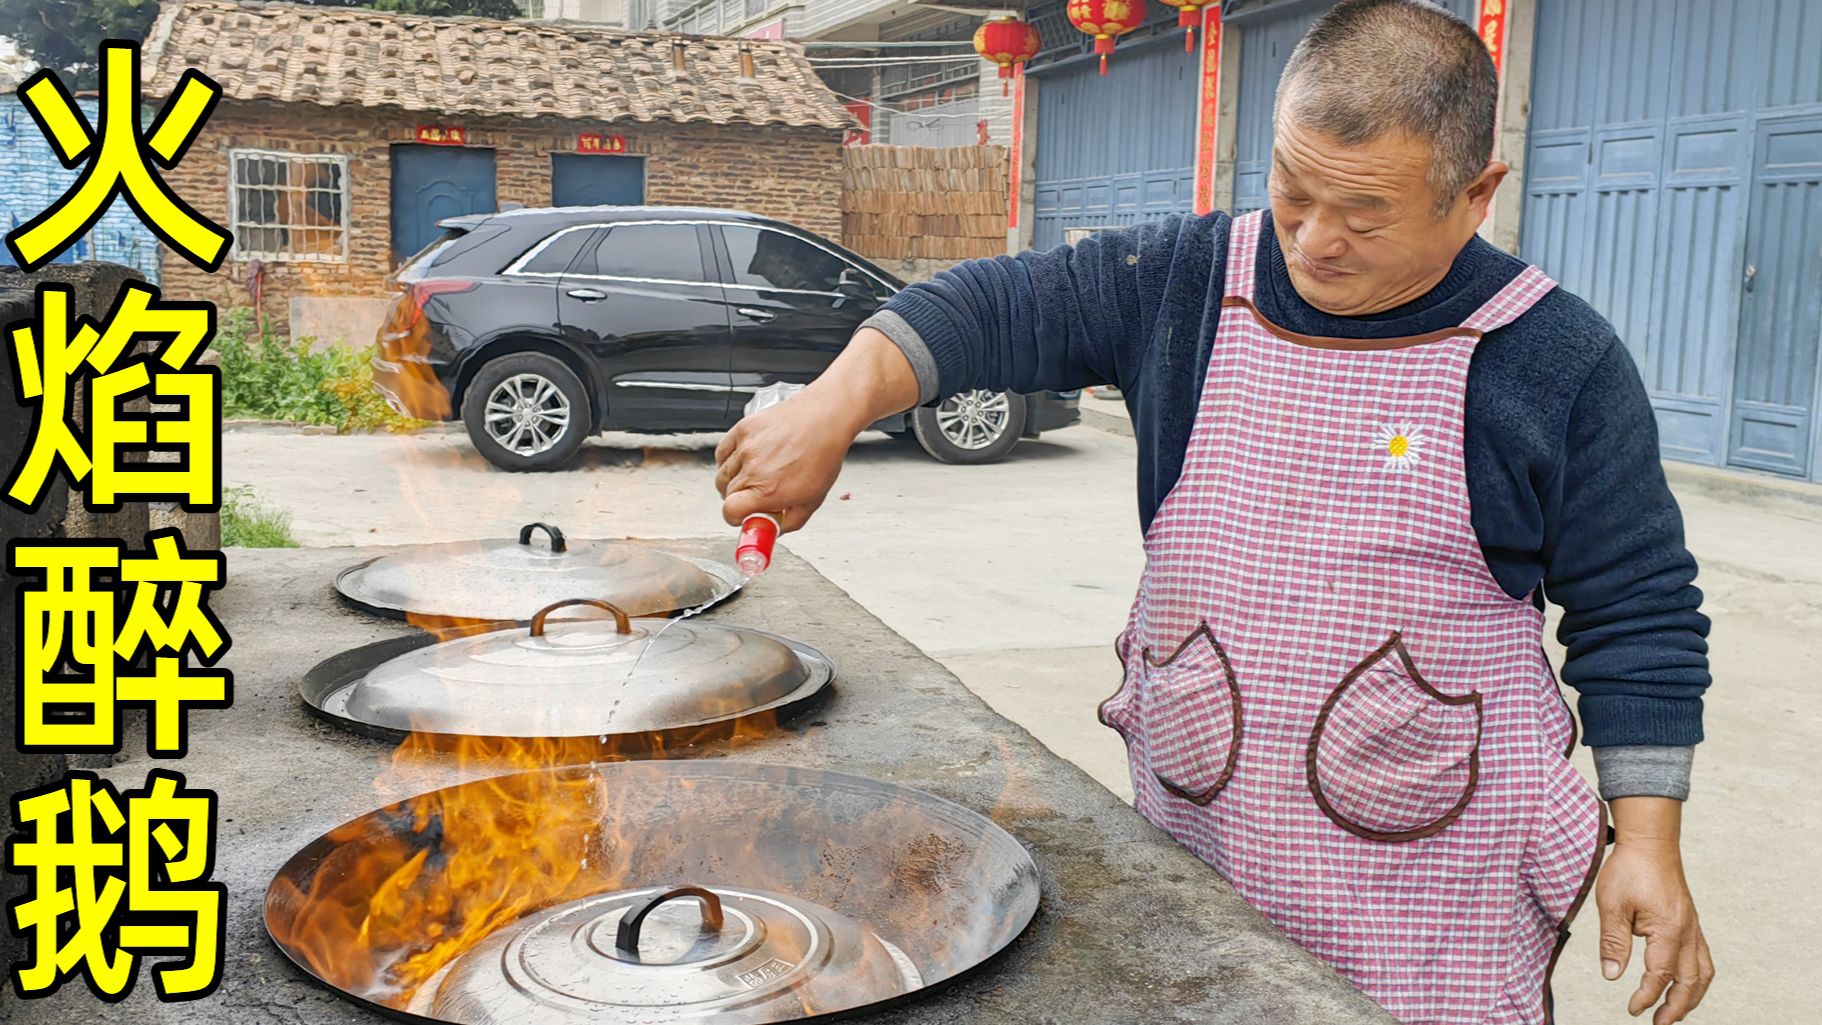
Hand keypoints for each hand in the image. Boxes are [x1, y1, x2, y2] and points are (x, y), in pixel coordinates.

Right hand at [714, 388, 857, 532]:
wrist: (826, 417)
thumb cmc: (823, 454)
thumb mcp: (813, 499)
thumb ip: (790, 521)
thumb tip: (773, 529)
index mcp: (770, 491)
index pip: (730, 512)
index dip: (736, 518)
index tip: (744, 516)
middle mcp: (755, 469)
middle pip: (726, 495)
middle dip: (738, 501)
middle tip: (755, 497)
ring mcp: (746, 448)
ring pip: (722, 475)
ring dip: (732, 482)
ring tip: (753, 478)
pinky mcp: (743, 429)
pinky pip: (722, 452)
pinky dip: (728, 461)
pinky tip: (744, 462)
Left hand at [1595, 804, 1712, 1023]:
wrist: (1651, 842)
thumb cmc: (1629, 869)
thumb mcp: (1612, 904)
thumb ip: (1613, 942)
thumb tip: (1612, 975)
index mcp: (1668, 929)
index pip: (1660, 974)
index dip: (1646, 996)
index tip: (1632, 1009)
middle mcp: (1688, 932)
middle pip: (1691, 982)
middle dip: (1677, 1008)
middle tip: (1658, 1023)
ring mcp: (1693, 927)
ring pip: (1703, 972)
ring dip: (1692, 996)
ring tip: (1672, 1012)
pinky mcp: (1691, 923)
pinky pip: (1703, 958)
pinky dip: (1697, 978)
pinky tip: (1683, 984)